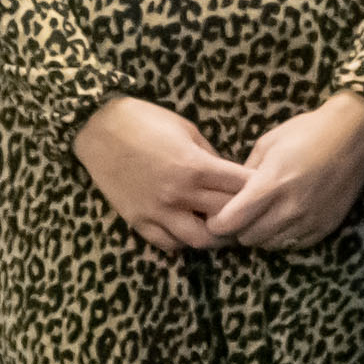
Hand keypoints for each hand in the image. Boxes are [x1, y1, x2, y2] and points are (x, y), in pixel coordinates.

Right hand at [74, 97, 246, 253]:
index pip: (241, 188)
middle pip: (227, 216)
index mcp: (195, 166)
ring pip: (200, 240)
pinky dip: (183, 241)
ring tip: (221, 229)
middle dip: (244, 215)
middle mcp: (180, 194)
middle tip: (251, 213)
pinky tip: (189, 230)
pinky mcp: (139, 221)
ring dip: (216, 236)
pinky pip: (168, 243)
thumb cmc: (144, 120)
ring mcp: (158, 211)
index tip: (266, 189)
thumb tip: (227, 175)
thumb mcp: (186, 129)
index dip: (258, 189)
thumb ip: (209, 156)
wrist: (97, 128)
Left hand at [201, 96, 363, 252]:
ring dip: (260, 234)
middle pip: (248, 238)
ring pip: (270, 245)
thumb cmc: (307, 132)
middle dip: (237, 229)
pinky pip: (293, 244)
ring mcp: (310, 219)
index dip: (217, 223)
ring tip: (261, 216)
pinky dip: (282, 236)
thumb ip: (245, 173)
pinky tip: (283, 218)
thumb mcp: (268, 143)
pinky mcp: (325, 226)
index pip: (232, 221)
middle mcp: (291, 207)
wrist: (355, 135)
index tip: (214, 216)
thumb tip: (230, 194)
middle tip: (238, 215)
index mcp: (272, 183)